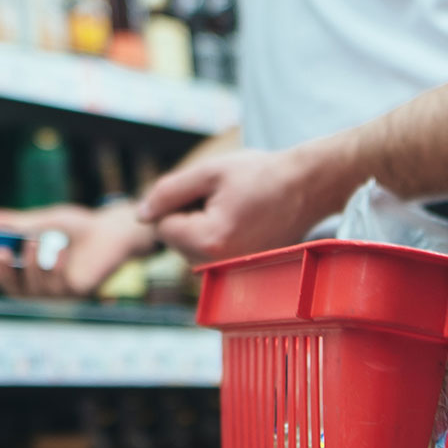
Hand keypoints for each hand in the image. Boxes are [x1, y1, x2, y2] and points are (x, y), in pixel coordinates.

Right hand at [0, 202, 156, 297]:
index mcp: (24, 270)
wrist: (112, 230)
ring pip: (32, 289)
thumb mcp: (41, 221)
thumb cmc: (75, 227)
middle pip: (10, 288)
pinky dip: (53, 267)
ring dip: (30, 266)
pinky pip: (57, 286)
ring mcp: (56, 293)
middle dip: (0, 273)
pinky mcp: (76, 293)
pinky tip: (56, 250)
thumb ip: (14, 224)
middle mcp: (37, 286)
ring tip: (32, 242)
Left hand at [137, 144, 360, 263]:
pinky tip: (240, 223)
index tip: (210, 192)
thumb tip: (140, 215)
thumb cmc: (260, 174)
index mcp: (208, 241)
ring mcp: (232, 275)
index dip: (178, 202)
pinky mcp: (241, 274)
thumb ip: (168, 192)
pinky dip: (216, 239)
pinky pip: (209, 256)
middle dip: (189, 217)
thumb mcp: (209, 172)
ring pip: (190, 250)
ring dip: (201, 228)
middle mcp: (218, 266)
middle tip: (224, 199)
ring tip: (234, 209)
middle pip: (174, 241)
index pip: (162, 226)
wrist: (307, 187)